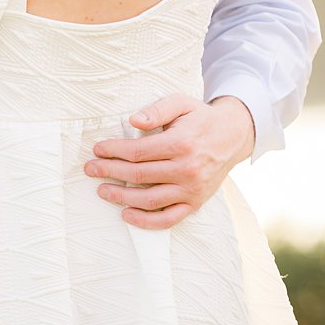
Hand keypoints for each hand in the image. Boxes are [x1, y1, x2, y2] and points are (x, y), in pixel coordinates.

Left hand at [87, 95, 255, 229]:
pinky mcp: (195, 203)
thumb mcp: (181, 103)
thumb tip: (133, 121)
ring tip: (102, 190)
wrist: (233, 136)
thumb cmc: (200, 119)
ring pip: (150, 199)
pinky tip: (126, 214)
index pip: (137, 151)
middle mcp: (187, 169)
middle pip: (139, 175)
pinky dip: (146, 221)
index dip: (113, 151)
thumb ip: (157, 110)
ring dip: (121, 197)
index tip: (97, 150)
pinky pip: (168, 219)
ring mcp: (192, 189)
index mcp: (182, 143)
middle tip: (91, 169)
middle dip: (109, 172)